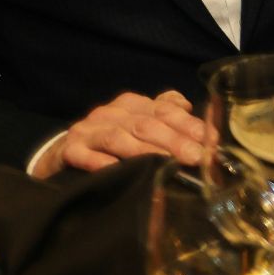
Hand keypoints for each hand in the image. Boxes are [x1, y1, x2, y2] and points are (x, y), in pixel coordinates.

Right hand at [32, 91, 207, 176]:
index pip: (166, 110)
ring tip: (167, 165)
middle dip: (175, 141)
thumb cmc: (109, 140)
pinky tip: (117, 171)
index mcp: (133, 103)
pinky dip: (102, 162)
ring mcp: (88, 129)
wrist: (61, 154)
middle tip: (196, 157)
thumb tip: (193, 109)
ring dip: (145, 151)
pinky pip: (86, 155)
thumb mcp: (138, 122)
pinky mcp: (69, 150)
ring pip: (120, 137)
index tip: (212, 141)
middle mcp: (111, 112)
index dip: (190, 124)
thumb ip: (165, 113)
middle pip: (147, 124)